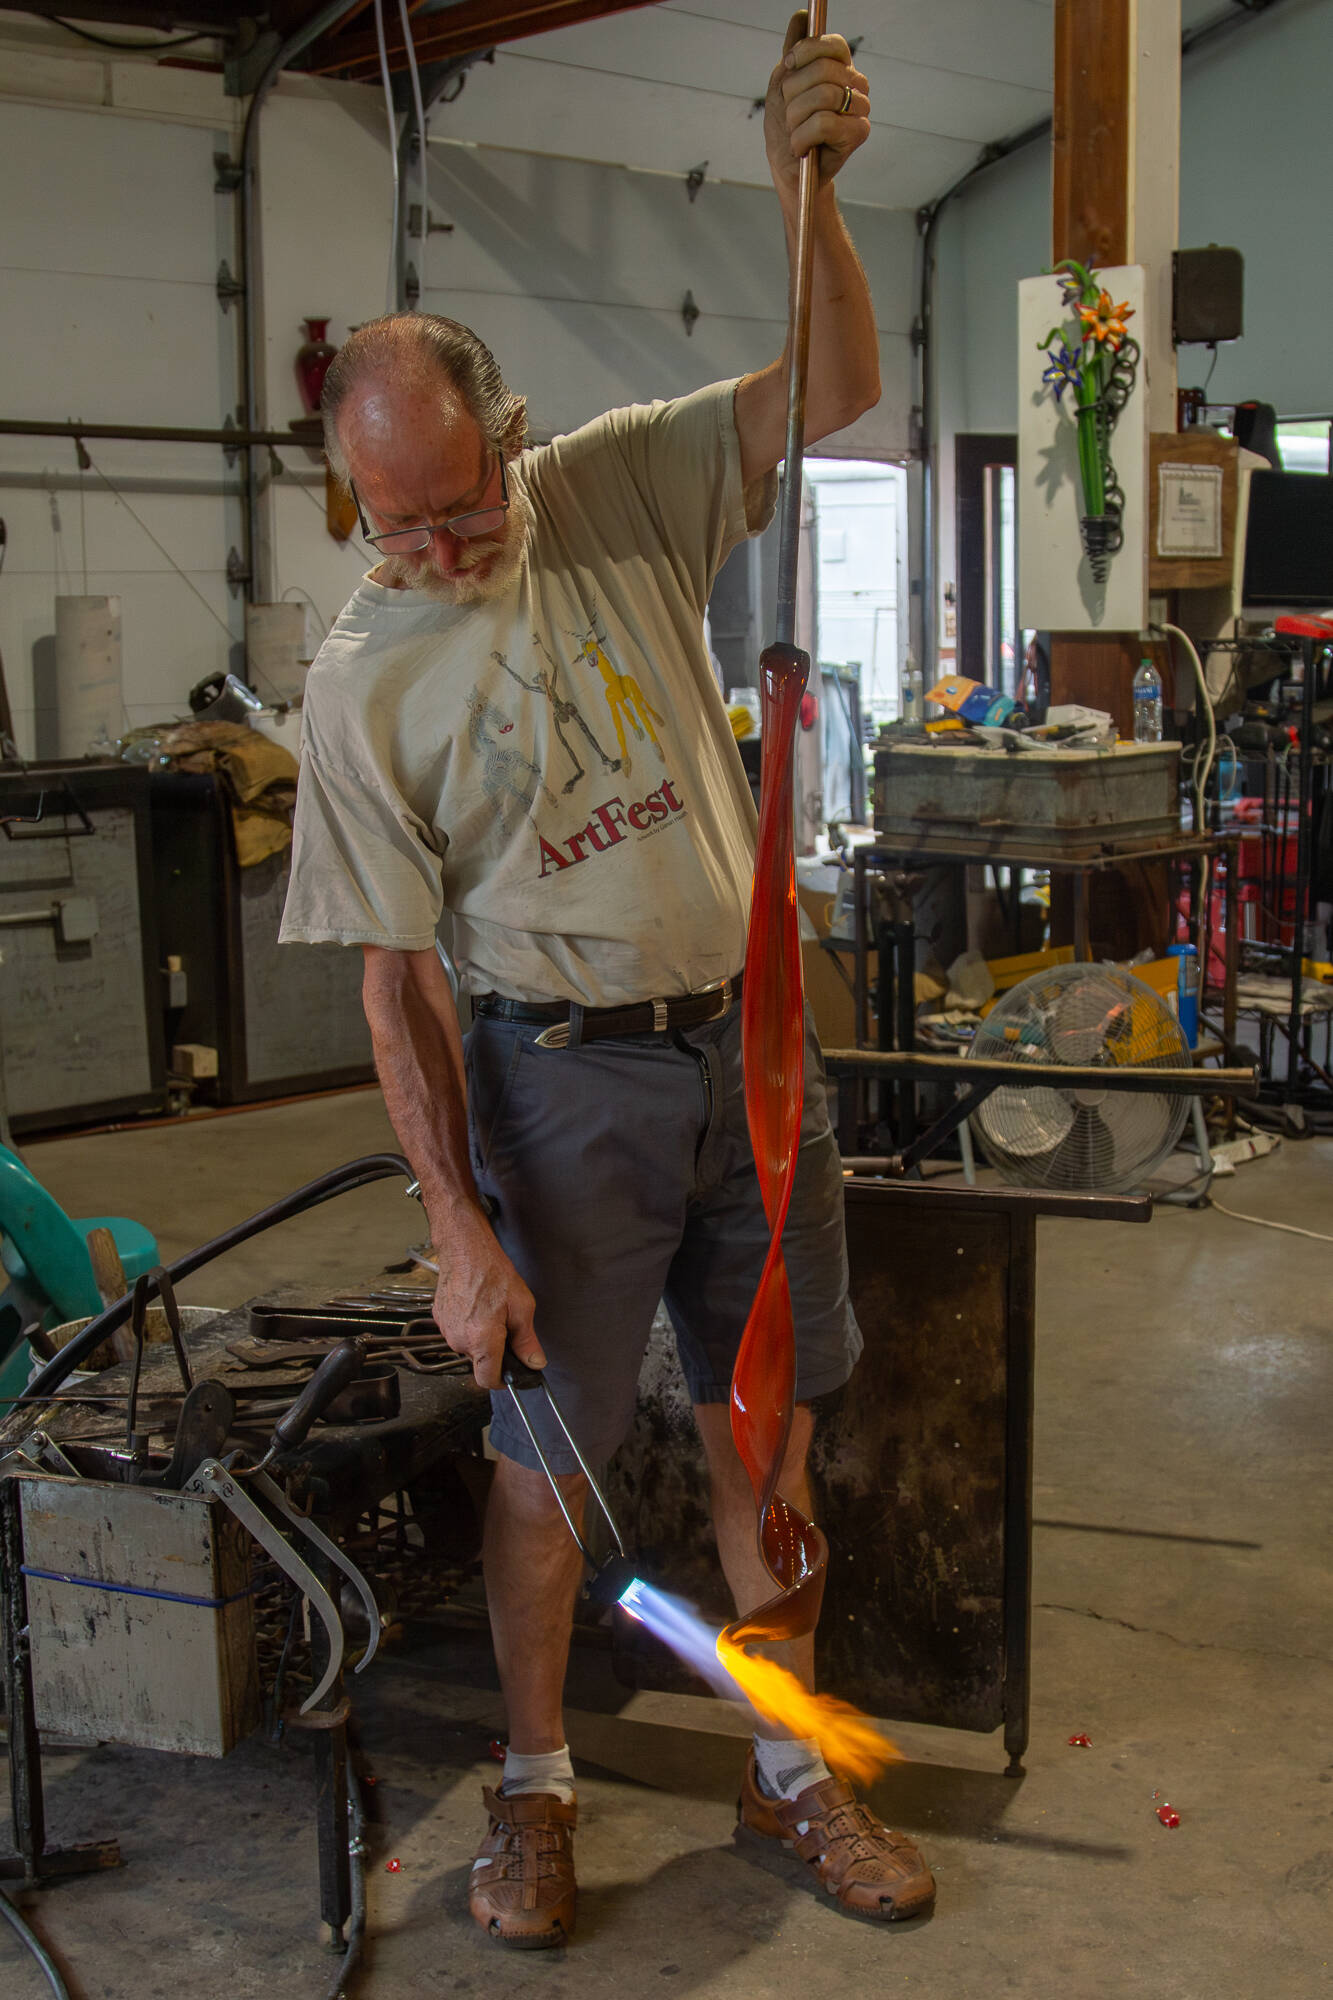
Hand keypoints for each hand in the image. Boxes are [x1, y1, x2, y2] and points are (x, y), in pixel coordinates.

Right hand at [431, 1201, 542, 1390]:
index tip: (511, 1373)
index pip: (487, 1380)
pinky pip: (458, 1333)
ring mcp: (446, 1330)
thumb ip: (527, 1340)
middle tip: (506, 1325)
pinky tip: (476, 1305)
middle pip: (480, 1362)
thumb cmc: (492, 1273)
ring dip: (480, 1337)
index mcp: (481, 1340)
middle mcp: (459, 1340)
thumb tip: (535, 1362)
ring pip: (468, 1347)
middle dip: (494, 1350)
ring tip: (490, 1310)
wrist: (465, 1250)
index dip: (502, 1380)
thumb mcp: (522, 1307)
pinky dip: (468, 1325)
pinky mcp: (439, 1320)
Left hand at [765, 12, 869, 197]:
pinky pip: (824, 123)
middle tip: (789, 113)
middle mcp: (856, 86)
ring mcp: (860, 109)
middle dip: (793, 94)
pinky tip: (800, 146)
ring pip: (823, 96)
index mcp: (842, 69)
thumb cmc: (787, 127)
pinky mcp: (858, 134)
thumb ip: (794, 50)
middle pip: (823, 71)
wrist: (789, 167)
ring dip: (795, 117)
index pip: (833, 44)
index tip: (788, 68)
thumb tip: (801, 16)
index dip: (805, 52)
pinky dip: (801, 137)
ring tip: (794, 131)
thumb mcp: (783, 83)